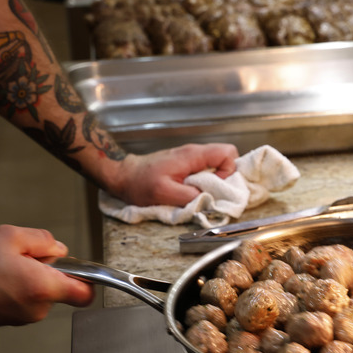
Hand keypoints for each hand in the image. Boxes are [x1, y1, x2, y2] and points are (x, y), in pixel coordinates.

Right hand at [0, 225, 94, 327]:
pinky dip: (14, 291)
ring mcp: (19, 318)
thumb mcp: (11, 236)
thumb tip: (59, 249)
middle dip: (48, 272)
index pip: (85, 294)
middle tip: (23, 258)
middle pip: (59, 290)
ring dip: (29, 281)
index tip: (80, 269)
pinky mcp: (4, 321)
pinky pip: (21, 303)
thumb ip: (44, 240)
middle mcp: (35, 309)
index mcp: (42, 288)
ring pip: (39, 296)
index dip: (87, 280)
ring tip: (2, 268)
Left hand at [111, 143, 238, 206]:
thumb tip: (209, 200)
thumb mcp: (164, 194)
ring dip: (216, 180)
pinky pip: (206, 168)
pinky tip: (194, 190)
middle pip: (226, 156)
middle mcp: (194, 153)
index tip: (216, 187)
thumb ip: (190, 196)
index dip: (228, 172)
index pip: (227, 153)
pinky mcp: (186, 163)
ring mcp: (191, 157)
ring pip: (217, 163)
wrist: (124, 175)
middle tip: (213, 192)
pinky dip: (206, 180)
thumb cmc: (140, 183)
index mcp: (192, 156)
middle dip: (226, 176)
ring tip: (201, 192)